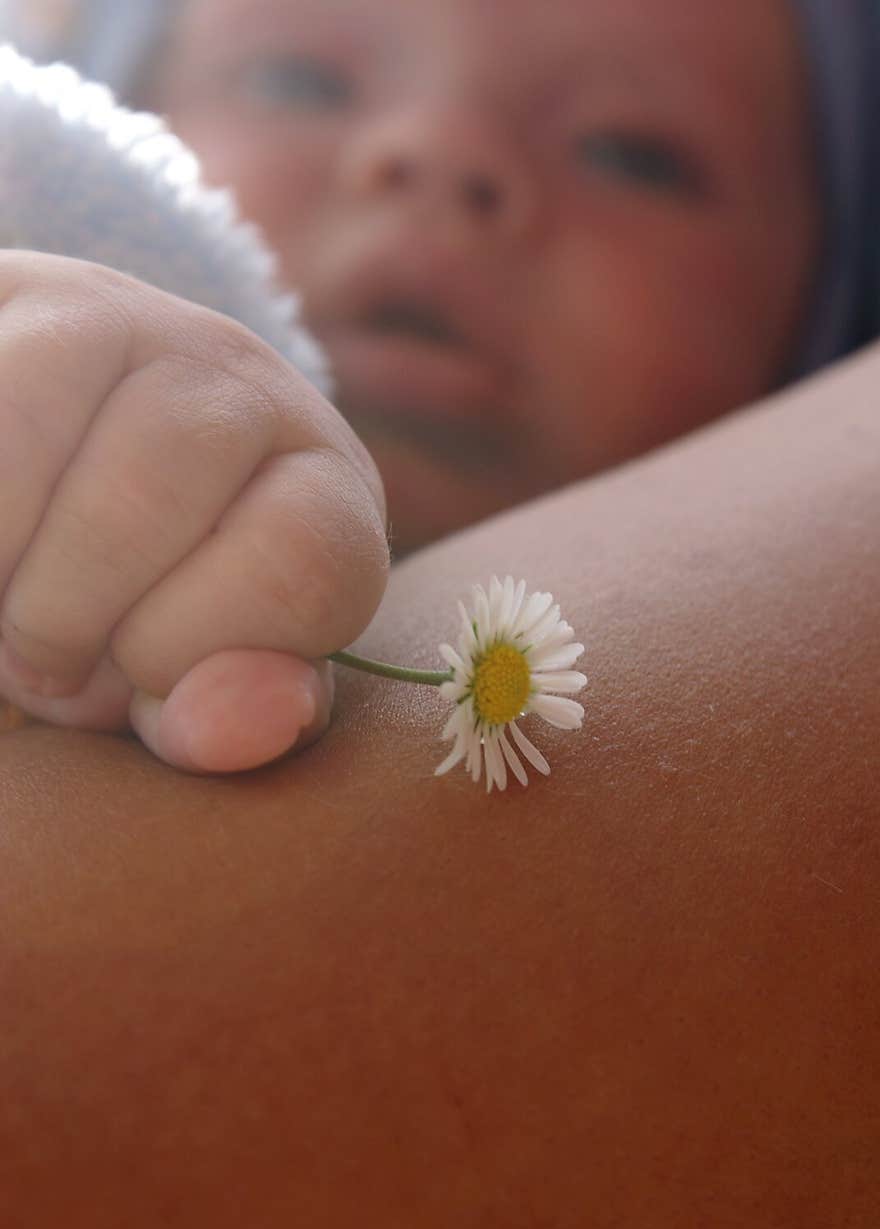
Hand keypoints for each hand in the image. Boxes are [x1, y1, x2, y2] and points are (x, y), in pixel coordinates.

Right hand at [0, 252, 387, 770]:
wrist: (41, 501)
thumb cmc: (129, 614)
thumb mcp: (185, 687)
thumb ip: (222, 719)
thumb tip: (231, 727)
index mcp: (325, 491)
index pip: (308, 562)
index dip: (199, 648)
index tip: (136, 677)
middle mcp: (251, 387)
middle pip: (155, 495)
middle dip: (72, 614)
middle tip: (46, 655)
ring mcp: (141, 323)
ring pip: (41, 438)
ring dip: (4, 565)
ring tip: (6, 593)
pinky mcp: (39, 295)